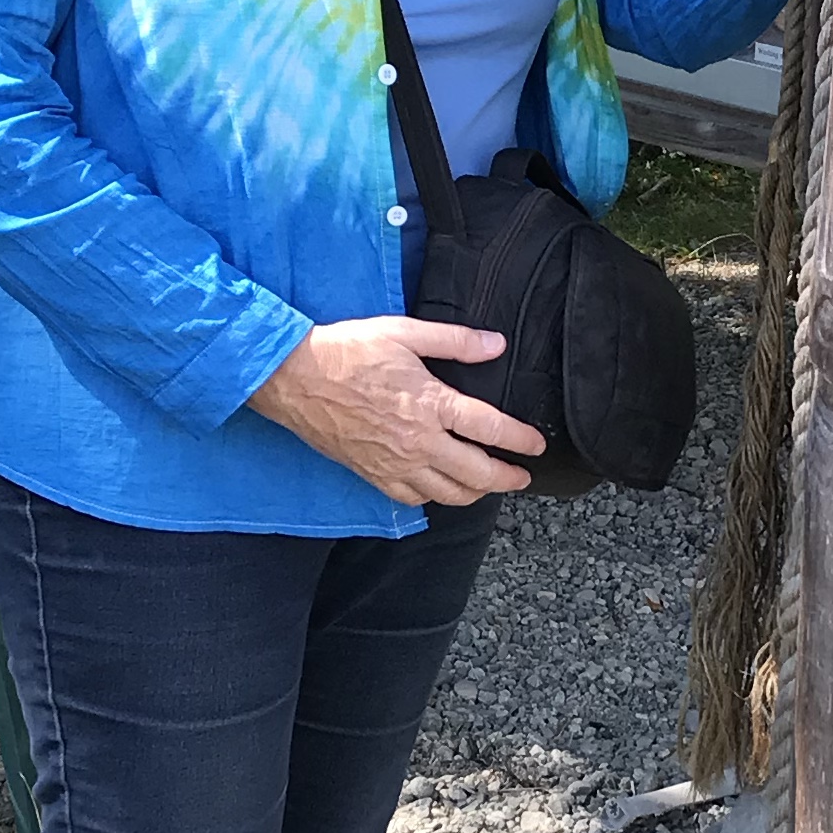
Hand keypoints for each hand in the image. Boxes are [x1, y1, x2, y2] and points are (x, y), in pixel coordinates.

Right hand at [249, 316, 543, 503]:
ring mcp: (396, 463)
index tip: (537, 446)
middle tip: (522, 477)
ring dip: (476, 493)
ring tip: (488, 486)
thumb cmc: (347, 351)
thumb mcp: (404, 333)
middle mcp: (419, 441)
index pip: (491, 429)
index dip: (521, 440)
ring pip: (449, 493)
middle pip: (478, 473)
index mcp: (431, 403)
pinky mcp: (373, 475)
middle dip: (508, 478)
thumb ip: (455, 341)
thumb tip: (496, 344)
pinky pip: (414, 499)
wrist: (295, 378)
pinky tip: (442, 489)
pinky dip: (435, 498)